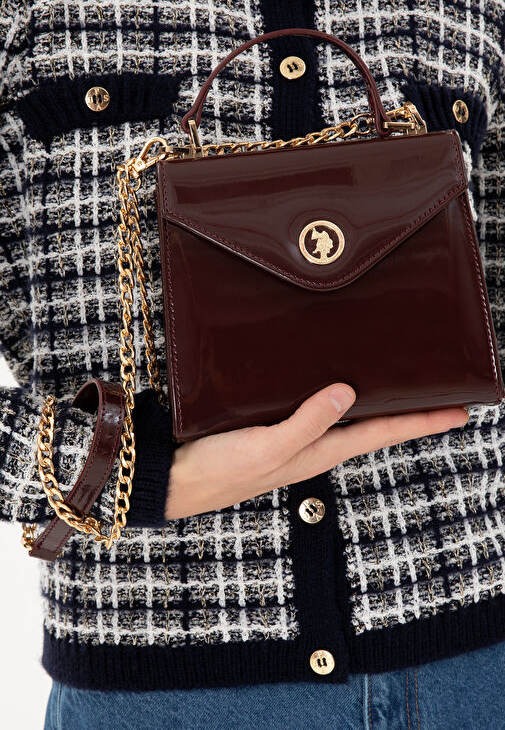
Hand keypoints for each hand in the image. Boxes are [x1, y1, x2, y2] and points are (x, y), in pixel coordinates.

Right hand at [165, 384, 468, 519]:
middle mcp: (312, 443)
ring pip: (343, 414)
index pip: (381, 432)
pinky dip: (331, 393)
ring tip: (395, 381)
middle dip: (406, 409)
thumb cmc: (217, 469)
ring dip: (372, 401)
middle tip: (436, 389)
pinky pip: (312, 405)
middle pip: (370, 423)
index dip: (421, 421)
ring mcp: (291, 434)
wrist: (171, 477)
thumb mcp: (267, 447)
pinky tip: (328, 377)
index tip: (460, 411)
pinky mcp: (268, 423)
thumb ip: (307, 422)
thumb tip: (347, 391)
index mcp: (318, 450)